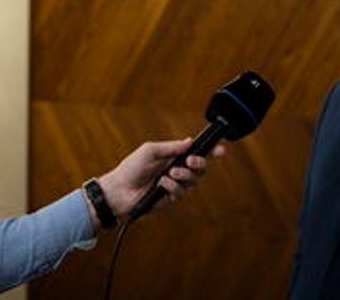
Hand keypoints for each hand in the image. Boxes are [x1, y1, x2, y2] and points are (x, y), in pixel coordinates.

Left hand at [90, 138, 226, 224]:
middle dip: (200, 163)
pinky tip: (161, 185)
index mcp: (173, 157)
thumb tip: (189, 141)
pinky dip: (172, 187)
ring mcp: (174, 185)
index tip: (221, 149)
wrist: (119, 189)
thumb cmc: (131, 167)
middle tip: (190, 161)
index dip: (210, 151)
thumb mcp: (150, 151)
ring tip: (170, 173)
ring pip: (193, 182)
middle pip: (200, 169)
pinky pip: (181, 193)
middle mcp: (176, 171)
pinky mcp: (170, 198)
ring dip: (184, 175)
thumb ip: (171, 147)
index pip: (196, 153)